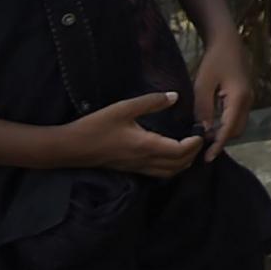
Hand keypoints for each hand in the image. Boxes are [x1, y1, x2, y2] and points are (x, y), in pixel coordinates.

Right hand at [64, 92, 202, 176]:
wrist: (69, 148)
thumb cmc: (96, 126)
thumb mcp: (124, 108)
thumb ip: (151, 102)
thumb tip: (175, 96)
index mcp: (146, 146)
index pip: (180, 152)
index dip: (195, 144)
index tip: (201, 130)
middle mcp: (144, 160)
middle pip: (178, 166)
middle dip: (193, 154)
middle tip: (199, 137)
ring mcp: (136, 167)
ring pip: (168, 172)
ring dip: (183, 162)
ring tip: (189, 146)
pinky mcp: (129, 169)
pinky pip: (156, 172)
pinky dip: (170, 166)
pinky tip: (169, 153)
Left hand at [190, 35, 252, 159]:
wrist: (227, 41)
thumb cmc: (214, 61)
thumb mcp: (203, 85)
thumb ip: (203, 110)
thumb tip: (203, 132)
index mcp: (239, 99)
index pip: (229, 129)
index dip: (217, 145)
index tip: (206, 159)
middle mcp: (248, 101)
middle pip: (237, 130)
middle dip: (221, 140)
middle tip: (200, 147)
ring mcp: (249, 97)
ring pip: (238, 123)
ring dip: (223, 132)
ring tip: (203, 137)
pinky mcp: (245, 95)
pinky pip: (237, 115)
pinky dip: (226, 123)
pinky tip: (211, 123)